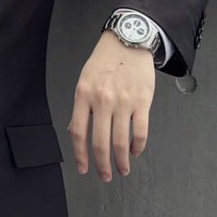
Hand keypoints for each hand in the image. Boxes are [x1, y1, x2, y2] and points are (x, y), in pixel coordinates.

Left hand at [67, 30, 155, 180]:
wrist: (129, 40)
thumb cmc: (105, 60)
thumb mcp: (85, 79)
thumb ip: (81, 106)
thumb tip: (74, 131)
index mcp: (84, 95)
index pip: (78, 132)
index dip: (80, 155)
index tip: (83, 169)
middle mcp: (102, 100)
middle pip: (100, 142)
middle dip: (102, 165)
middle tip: (105, 176)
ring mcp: (124, 102)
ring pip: (121, 142)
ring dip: (122, 161)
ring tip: (122, 169)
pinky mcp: (143, 102)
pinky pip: (140, 132)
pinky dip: (137, 147)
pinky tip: (135, 152)